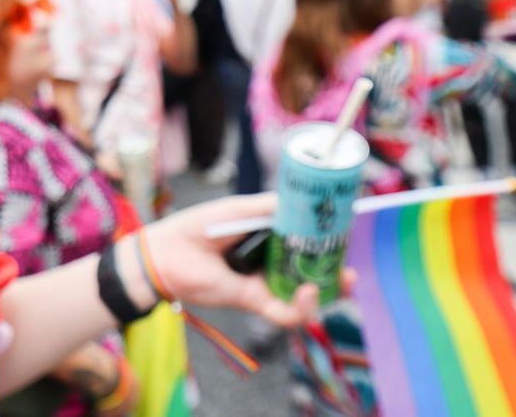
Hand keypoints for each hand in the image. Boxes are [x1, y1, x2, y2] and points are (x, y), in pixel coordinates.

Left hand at [130, 193, 354, 328]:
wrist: (165, 253)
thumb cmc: (198, 227)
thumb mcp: (239, 210)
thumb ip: (271, 207)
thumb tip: (305, 201)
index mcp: (269, 238)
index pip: (307, 242)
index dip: (329, 242)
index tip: (349, 236)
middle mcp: (271, 263)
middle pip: (312, 271)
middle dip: (337, 272)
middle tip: (351, 269)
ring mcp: (265, 284)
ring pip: (305, 297)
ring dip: (327, 291)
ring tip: (340, 279)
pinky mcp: (254, 303)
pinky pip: (285, 313)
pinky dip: (301, 307)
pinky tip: (308, 292)